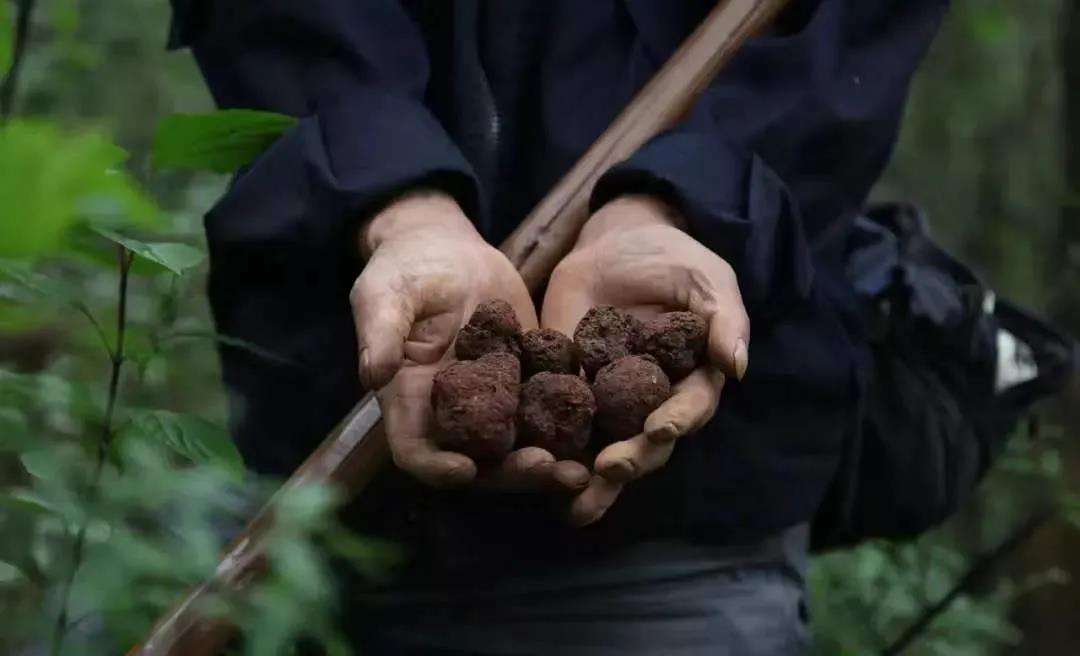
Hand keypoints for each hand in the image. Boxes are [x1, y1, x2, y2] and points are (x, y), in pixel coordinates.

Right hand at [353, 190, 590, 491]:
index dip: (438, 468)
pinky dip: (575, 429)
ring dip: (552, 463)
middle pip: (480, 462)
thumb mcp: (386, 293)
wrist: (449, 248)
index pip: (417, 451)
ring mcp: (494, 403)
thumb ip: (381, 332)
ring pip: (521, 447)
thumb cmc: (407, 268)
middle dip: (514, 474)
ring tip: (589, 469)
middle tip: (553, 471)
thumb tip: (373, 375)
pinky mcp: (528, 382)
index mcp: (412, 400)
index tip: (467, 471)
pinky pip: (550, 414)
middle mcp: (454, 414)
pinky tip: (607, 430)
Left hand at [542, 194, 749, 525]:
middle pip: (645, 444)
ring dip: (591, 481)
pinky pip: (560, 428)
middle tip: (609, 467)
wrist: (617, 244)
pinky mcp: (568, 394)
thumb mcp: (707, 279)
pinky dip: (549, 453)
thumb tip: (737, 365)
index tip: (661, 429)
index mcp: (690, 383)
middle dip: (630, 459)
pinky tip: (535, 473)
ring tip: (574, 503)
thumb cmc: (674, 261)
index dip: (676, 421)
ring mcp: (608, 405)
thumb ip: (725, 319)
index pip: (688, 409)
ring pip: (604, 452)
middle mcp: (651, 405)